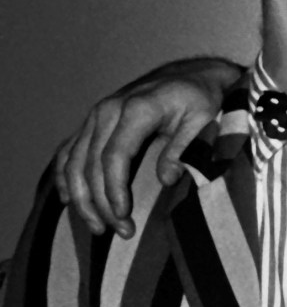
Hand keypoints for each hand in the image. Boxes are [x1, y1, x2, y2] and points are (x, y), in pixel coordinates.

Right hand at [53, 58, 240, 237]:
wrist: (191, 75)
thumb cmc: (200, 98)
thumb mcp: (202, 119)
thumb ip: (182, 148)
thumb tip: (166, 179)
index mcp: (135, 109)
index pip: (114, 156)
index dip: (114, 189)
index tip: (123, 215)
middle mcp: (107, 111)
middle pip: (90, 164)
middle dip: (101, 202)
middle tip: (121, 231)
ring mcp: (95, 116)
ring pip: (74, 161)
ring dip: (81, 197)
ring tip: (98, 227)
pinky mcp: (92, 122)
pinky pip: (69, 151)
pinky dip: (64, 176)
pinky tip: (67, 200)